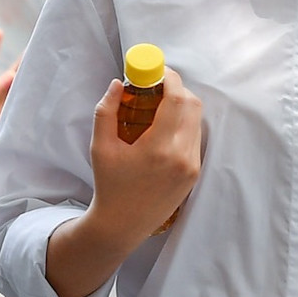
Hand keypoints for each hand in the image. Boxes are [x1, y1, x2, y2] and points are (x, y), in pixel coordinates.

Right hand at [88, 70, 202, 244]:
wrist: (123, 224)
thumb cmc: (109, 185)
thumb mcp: (100, 147)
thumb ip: (107, 111)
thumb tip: (118, 83)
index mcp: (159, 149)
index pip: (177, 100)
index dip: (170, 79)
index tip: (156, 72)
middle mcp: (182, 157)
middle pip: (193, 105)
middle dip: (176, 89)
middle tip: (155, 87)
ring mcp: (192, 166)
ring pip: (196, 120)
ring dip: (181, 106)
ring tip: (157, 108)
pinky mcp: (195, 173)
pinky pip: (194, 137)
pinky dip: (183, 124)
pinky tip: (163, 128)